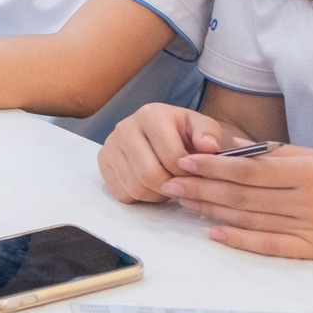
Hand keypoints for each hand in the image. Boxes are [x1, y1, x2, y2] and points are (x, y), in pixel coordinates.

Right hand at [98, 103, 238, 203]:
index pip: (172, 157)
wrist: (160, 132)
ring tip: (167, 183)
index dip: (188, 173)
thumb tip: (208, 147)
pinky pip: (122, 193)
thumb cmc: (183, 132)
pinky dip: (139, 197)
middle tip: (181, 184)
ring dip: (156, 194)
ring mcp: (110, 144)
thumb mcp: (202, 128)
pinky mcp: (103, 161)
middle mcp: (125, 126)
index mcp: (151, 114)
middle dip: (171, 187)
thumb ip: (209, 135)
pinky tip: (150, 185)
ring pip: (135, 187)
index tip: (194, 173)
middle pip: (150, 175)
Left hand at [163, 146, 312, 267]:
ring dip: (213, 210)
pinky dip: (240, 240)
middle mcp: (308, 200)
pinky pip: (271, 246)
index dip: (213, 165)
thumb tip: (241, 151)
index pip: (250, 168)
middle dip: (203, 187)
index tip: (184, 159)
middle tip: (170, 181)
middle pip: (243, 194)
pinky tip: (214, 233)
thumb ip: (286, 156)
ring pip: (251, 218)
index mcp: (311, 171)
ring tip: (184, 202)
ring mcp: (312, 228)